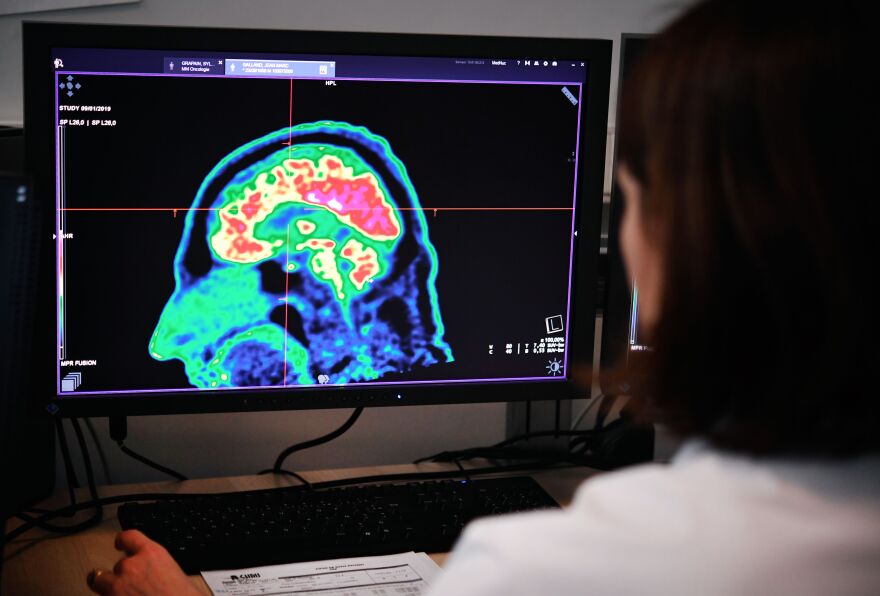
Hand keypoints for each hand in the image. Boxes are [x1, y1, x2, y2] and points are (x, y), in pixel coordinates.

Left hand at [87, 530, 201, 594]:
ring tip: (122, 594)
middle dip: (121, 574)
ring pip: (100, 582)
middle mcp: (131, 567)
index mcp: (151, 553)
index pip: (128, 537)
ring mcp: (117, 587)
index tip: (119, 543)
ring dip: (110, 589)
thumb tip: (148, 571)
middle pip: (116, 565)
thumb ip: (156, 566)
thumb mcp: (173, 572)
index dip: (122, 540)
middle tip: (127, 584)